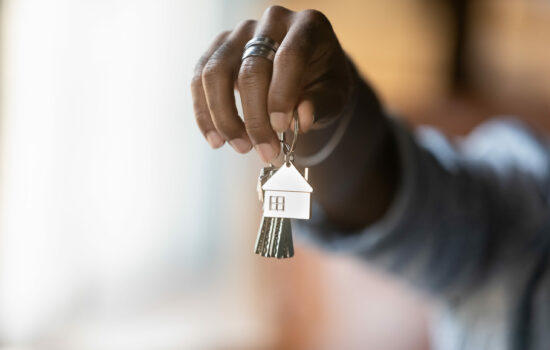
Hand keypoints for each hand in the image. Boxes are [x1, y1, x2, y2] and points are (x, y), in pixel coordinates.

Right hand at [191, 6, 356, 161]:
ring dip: (225, 117)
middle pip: (251, 68)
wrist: (307, 70)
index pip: (289, 57)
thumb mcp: (335, 93)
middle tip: (266, 151)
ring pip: (216, 72)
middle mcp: (270, 22)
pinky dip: (205, 114)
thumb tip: (301, 120)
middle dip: (256, 117)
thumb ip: (321, 104)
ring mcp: (240, 32)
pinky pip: (199, 79)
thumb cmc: (323, 81)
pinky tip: (216, 140)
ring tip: (242, 147)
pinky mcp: (218, 48)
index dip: (282, 95)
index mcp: (307, 27)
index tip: (281, 128)